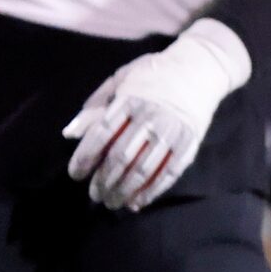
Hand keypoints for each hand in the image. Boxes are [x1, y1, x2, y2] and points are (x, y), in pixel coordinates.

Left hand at [62, 19, 249, 211]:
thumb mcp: (121, 79)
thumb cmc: (154, 73)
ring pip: (144, 169)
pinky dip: (152, 191)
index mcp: (130, 100)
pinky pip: (169, 173)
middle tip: (94, 195)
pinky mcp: (189, 144)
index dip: (86, 157)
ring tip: (112, 202)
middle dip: (104, 180)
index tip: (76, 174)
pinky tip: (138, 202)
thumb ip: (95, 105)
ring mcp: (172, 133)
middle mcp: (151, 118)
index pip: (102, 135)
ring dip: (125, 190)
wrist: (200, 69)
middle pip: (121, 156)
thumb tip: (69, 134)